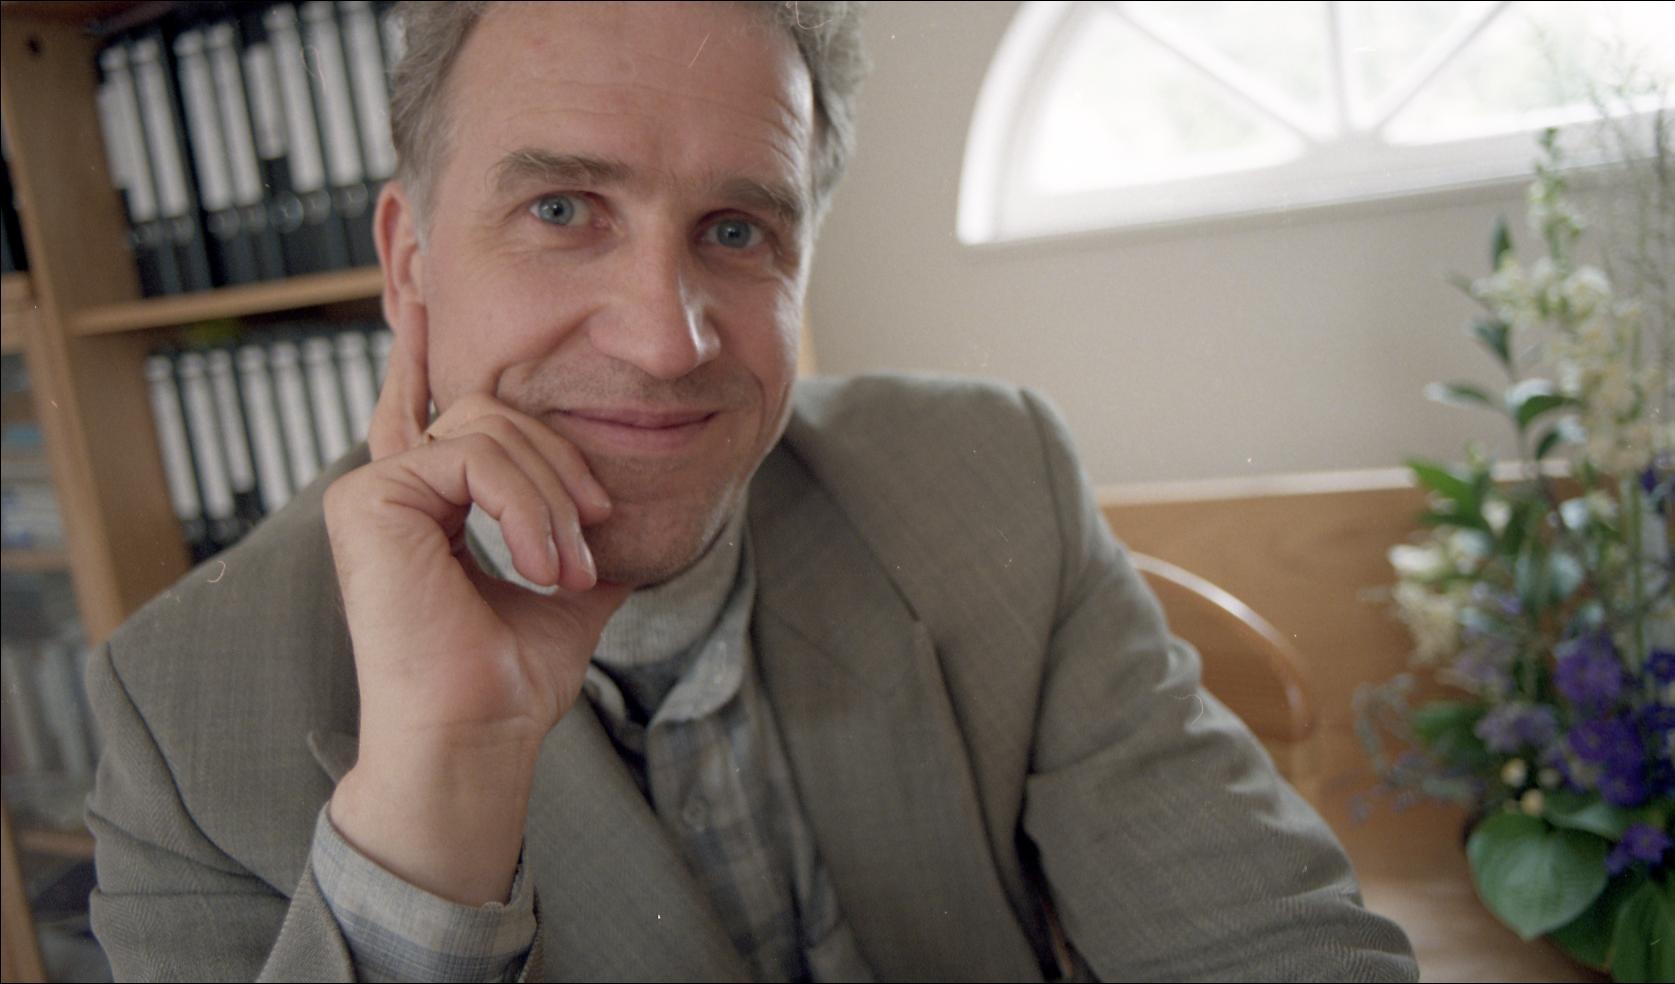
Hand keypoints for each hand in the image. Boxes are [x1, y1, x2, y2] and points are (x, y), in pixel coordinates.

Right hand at [323, 325, 629, 903]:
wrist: (477, 737)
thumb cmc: (511, 681)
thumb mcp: (565, 589)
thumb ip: (578, 535)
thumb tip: (622, 510)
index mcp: (426, 505)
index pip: (434, 413)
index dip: (426, 353)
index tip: (422, 297)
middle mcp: (392, 488)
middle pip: (493, 414)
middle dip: (562, 468)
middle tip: (591, 541)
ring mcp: (374, 490)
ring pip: (489, 427)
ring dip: (552, 498)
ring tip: (568, 572)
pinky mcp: (369, 499)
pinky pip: (472, 455)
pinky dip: (526, 506)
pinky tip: (543, 565)